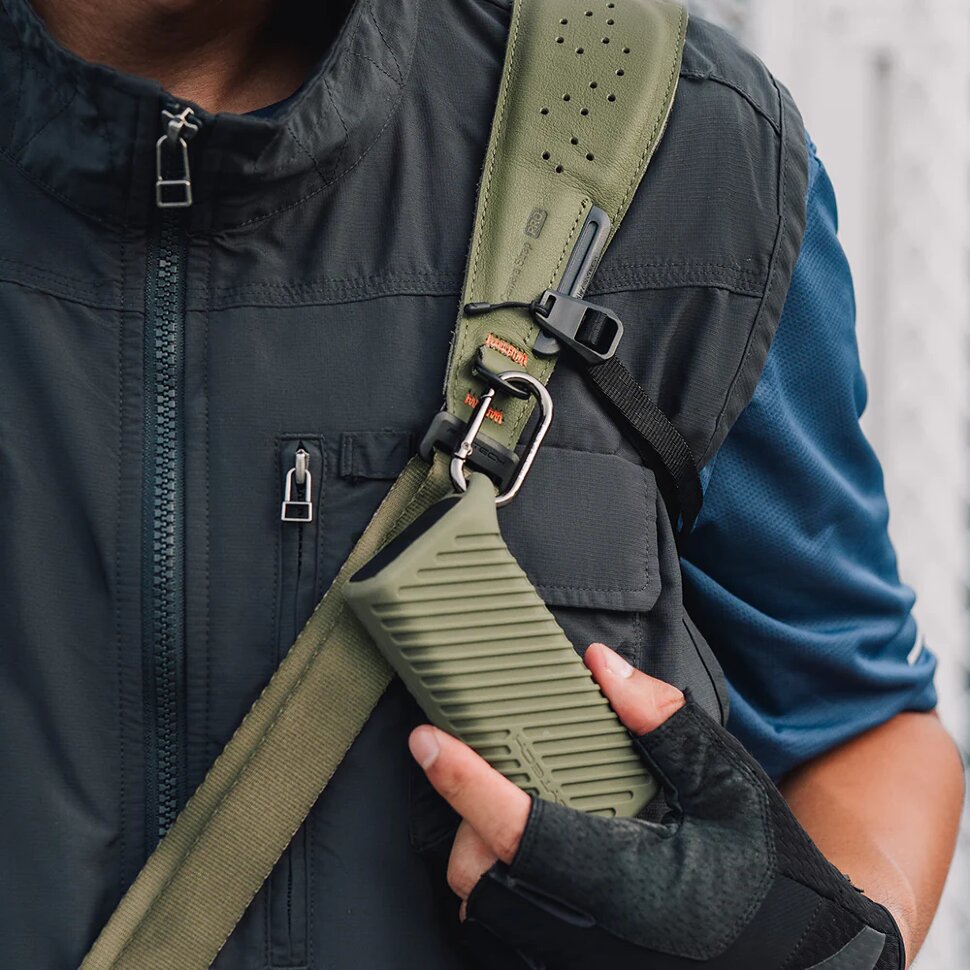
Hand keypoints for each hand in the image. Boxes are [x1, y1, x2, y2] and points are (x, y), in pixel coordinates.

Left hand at [409, 643, 905, 969]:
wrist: (806, 964)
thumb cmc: (774, 878)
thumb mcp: (733, 788)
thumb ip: (665, 726)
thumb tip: (603, 668)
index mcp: (632, 885)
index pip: (525, 830)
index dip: (467, 783)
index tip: (429, 741)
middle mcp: (594, 937)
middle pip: (483, 876)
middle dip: (468, 819)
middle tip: (483, 770)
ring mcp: (580, 965)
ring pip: (485, 912)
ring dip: (481, 854)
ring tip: (507, 807)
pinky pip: (508, 934)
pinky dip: (503, 887)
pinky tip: (535, 854)